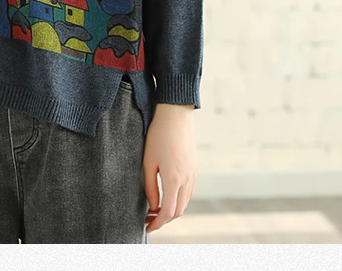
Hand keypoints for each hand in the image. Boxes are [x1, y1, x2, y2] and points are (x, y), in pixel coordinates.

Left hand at [143, 106, 197, 233]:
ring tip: (155, 210)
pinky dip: (179, 200)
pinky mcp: (194, 168)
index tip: (147, 227)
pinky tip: (167, 196)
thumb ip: (150, 187)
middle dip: (164, 220)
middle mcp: (187, 179)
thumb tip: (153, 207)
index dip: (158, 223)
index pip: (168, 212)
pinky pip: (189, 191)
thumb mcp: (148, 162)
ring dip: (172, 210)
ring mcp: (193, 174)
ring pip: (185, 202)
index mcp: (174, 179)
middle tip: (148, 220)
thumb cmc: (158, 136)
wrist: (175, 115)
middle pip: (178, 211)